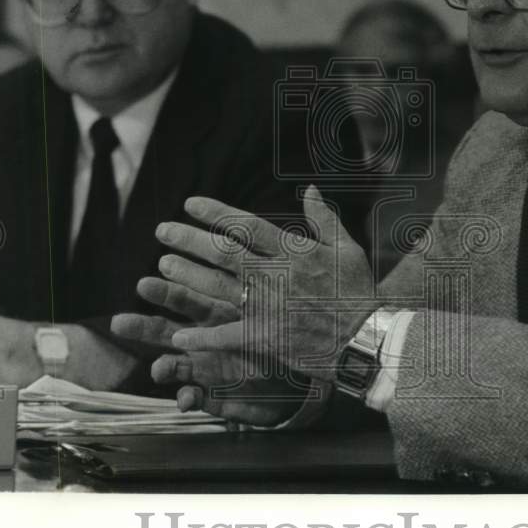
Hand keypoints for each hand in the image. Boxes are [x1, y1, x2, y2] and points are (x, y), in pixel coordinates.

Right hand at [112, 275, 306, 425]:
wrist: (293, 378)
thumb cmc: (277, 340)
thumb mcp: (266, 321)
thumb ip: (244, 310)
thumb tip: (227, 292)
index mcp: (216, 314)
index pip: (186, 299)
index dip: (166, 293)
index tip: (143, 286)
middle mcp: (203, 340)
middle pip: (167, 330)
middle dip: (143, 328)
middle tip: (119, 324)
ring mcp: (205, 368)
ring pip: (175, 364)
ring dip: (163, 367)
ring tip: (158, 370)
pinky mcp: (212, 394)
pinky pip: (195, 397)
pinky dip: (189, 398)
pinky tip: (186, 400)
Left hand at [150, 185, 379, 382]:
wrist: (365, 338)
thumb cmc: (358, 292)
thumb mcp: (347, 248)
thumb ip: (324, 218)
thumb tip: (310, 189)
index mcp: (293, 251)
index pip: (246, 225)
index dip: (215, 213)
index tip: (189, 204)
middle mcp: (275, 275)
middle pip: (223, 253)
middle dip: (189, 239)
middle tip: (163, 231)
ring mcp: (268, 307)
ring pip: (218, 288)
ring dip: (187, 278)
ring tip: (162, 267)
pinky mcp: (266, 337)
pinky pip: (227, 337)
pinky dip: (202, 338)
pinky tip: (179, 337)